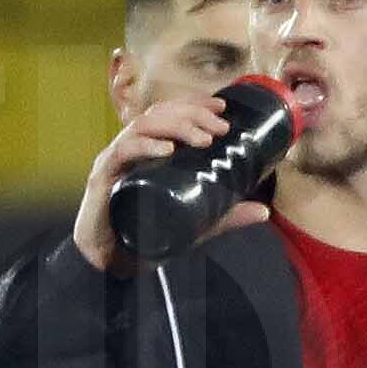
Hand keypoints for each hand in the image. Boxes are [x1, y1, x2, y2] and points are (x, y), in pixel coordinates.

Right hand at [71, 89, 269, 274]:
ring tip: (203, 139)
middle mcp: (131, 149)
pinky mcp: (103, 177)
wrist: (108, 264)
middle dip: (192, 113)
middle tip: (220, 127)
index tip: (222, 107)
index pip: (170, 113)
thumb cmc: (145, 237)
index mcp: (148, 151)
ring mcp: (115, 160)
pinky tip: (167, 150)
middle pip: (159, 113)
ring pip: (143, 125)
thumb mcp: (194, 224)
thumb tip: (263, 212)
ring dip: (175, 125)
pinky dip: (146, 147)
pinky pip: (123, 152)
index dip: (194, 104)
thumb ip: (225, 217)